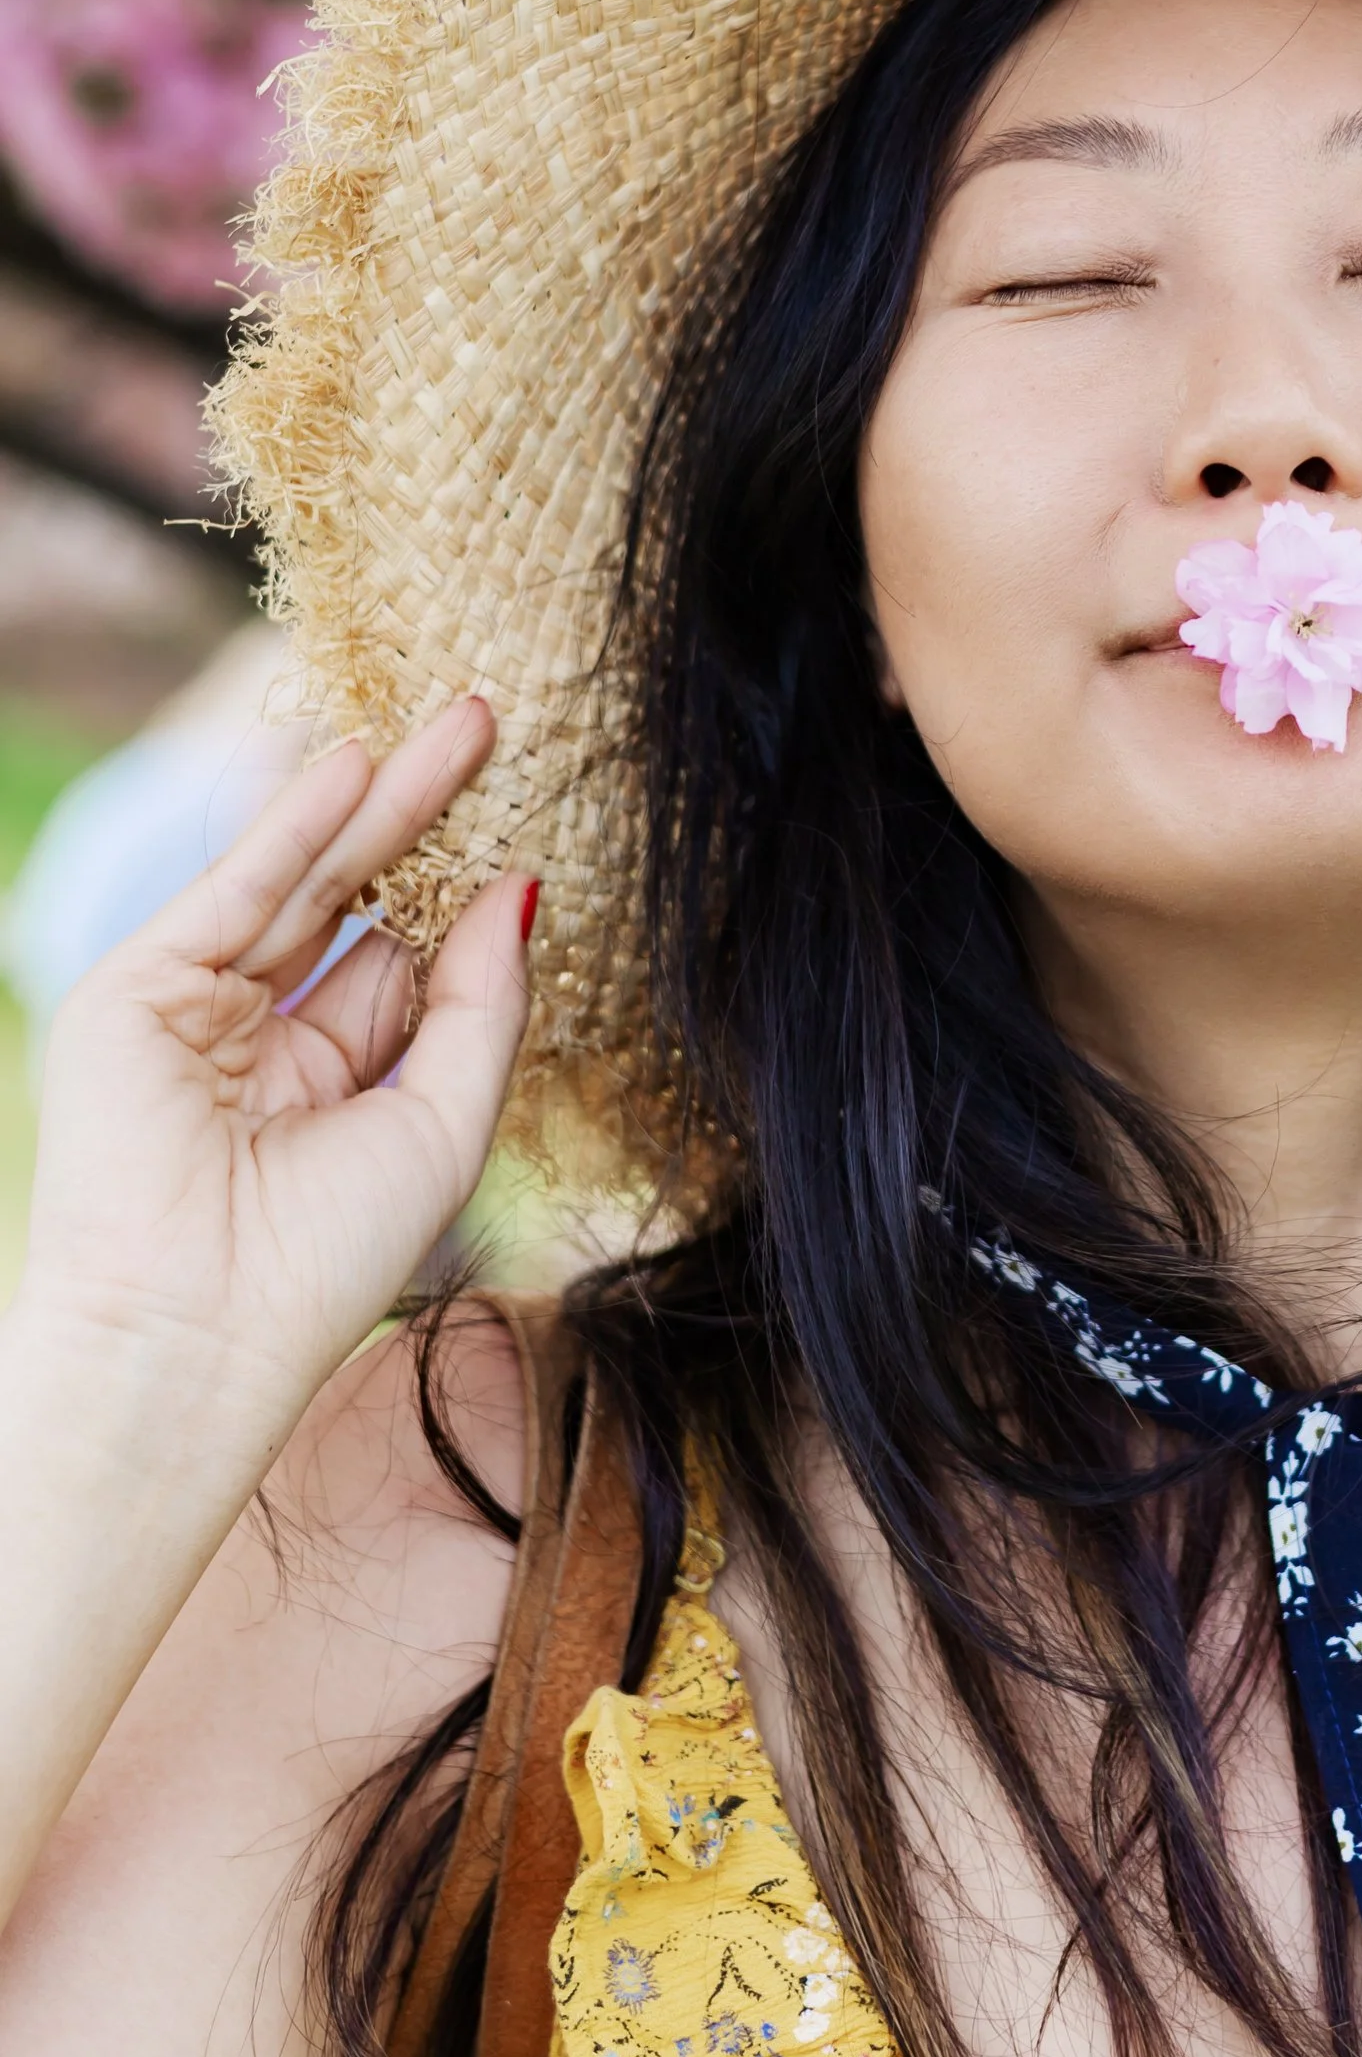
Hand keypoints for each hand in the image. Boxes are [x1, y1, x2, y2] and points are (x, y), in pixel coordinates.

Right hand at [19, 699, 532, 1442]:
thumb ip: (481, 1002)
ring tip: (458, 723)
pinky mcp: (138, 990)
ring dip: (378, 801)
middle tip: (491, 725)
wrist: (195, 1333)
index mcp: (331, 1088)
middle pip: (360, 905)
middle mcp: (261, 1043)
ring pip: (304, 886)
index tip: (527, 815)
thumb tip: (520, 887)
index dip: (462, 894)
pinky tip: (353, 767)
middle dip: (427, 818)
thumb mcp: (443, 1121)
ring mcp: (196, 1013)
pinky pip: (236, 893)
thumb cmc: (324, 1260)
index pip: (405, 965)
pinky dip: (291, 828)